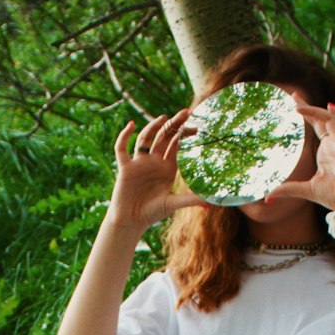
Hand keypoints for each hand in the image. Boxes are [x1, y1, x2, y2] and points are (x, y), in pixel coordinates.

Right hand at [108, 110, 205, 231]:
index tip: (197, 126)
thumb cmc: (152, 213)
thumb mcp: (173, 203)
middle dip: (174, 124)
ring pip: (145, 139)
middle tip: (186, 112)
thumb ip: (191, 200)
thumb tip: (212, 204)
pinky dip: (124, 136)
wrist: (131, 222)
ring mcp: (139, 163)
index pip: (176, 145)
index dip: (185, 134)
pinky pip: (122, 148)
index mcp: (167, 168)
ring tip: (164, 118)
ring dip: (153, 127)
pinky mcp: (125, 167)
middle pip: (163, 137)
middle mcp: (153, 162)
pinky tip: (131, 125)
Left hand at [266, 100, 334, 212]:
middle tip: (293, 95)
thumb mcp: (305, 191)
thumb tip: (267, 197)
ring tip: (297, 108)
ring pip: (331, 119)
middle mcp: (333, 144)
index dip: (307, 113)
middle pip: (322, 118)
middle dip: (308, 106)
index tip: (294, 104)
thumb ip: (288, 190)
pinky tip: (330, 108)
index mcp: (326, 151)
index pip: (317, 126)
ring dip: (316, 111)